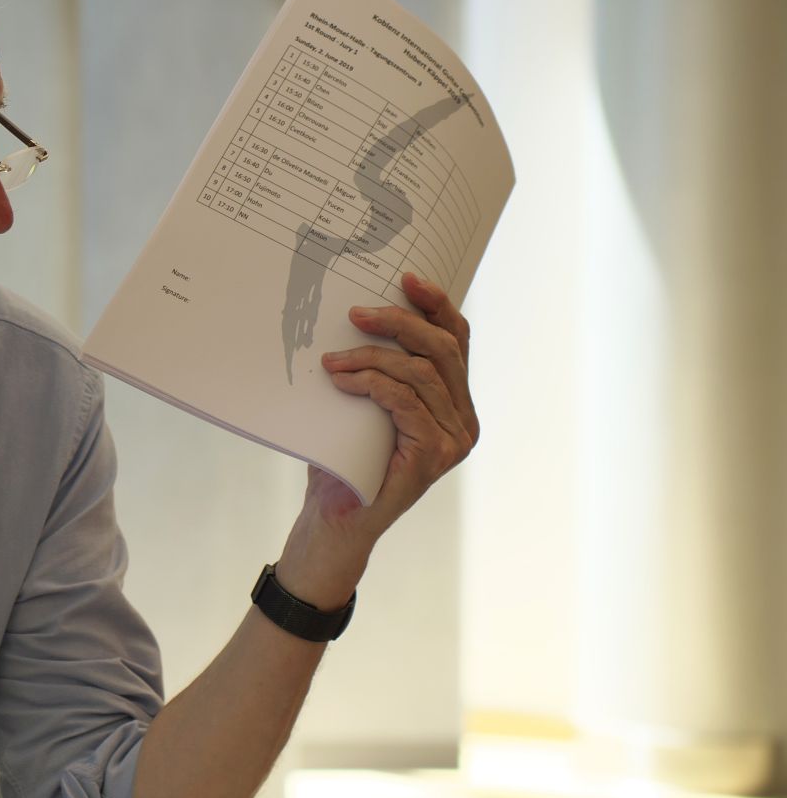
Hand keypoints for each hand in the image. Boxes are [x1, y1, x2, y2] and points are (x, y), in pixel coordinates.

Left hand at [278, 272, 477, 600]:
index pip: (456, 341)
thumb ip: (380, 368)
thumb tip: (359, 313)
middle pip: (442, 350)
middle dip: (399, 323)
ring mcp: (453, 441)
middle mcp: (464, 421)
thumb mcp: (365, 403)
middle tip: (357, 313)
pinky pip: (405, 403)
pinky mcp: (432, 457)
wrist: (335, 518)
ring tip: (334, 359)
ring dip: (372, 357)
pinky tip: (343, 382)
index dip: (437, 306)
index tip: (408, 279)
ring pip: (421, 374)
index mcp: (455, 402)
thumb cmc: (345, 458)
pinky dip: (371, 384)